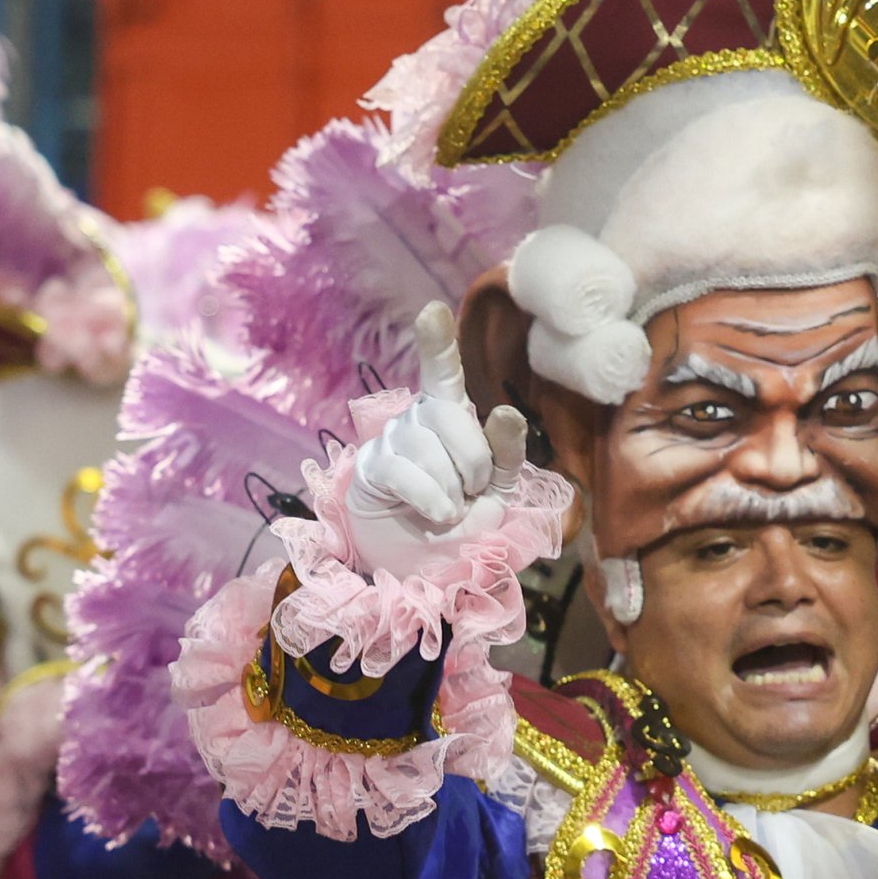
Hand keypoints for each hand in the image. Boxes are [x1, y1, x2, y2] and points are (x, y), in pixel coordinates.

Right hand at [341, 303, 530, 578]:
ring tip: (447, 508)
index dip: (436, 341)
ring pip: (430, 448)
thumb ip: (506, 452)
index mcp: (452, 415)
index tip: (432, 311)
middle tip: (471, 492)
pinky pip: (406, 472)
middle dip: (474, 461)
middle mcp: (419, 418)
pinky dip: (432, 499)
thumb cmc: (466, 522)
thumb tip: (503, 410)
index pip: (443, 371)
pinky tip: (434, 513)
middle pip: (452, 415)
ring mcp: (392, 441)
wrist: (429, 567)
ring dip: (452, 490)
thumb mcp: (499, 489)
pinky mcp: (371, 469)